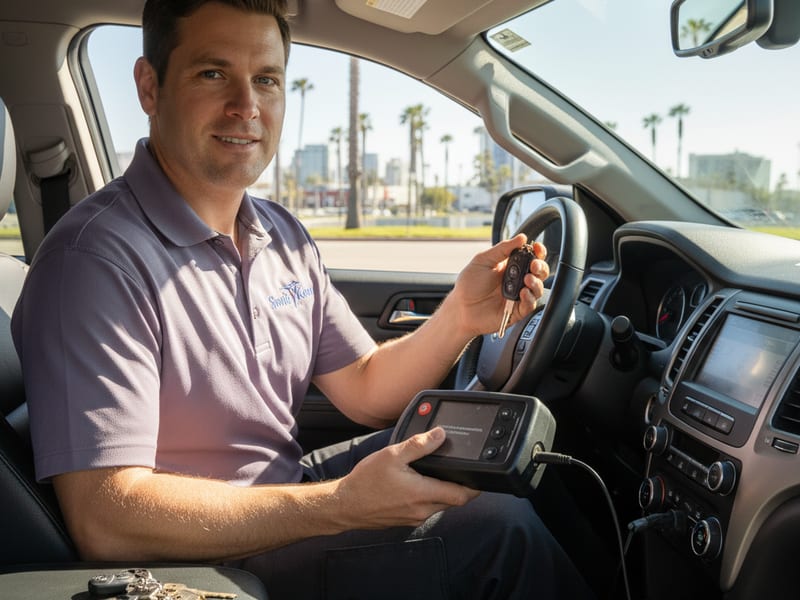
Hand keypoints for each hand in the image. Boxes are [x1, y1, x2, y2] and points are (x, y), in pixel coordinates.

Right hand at [335, 428, 479, 529]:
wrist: (344, 505)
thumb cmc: (365, 482)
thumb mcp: (393, 455)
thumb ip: (419, 445)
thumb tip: (440, 435)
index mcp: (423, 494)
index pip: (462, 496)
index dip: (474, 486)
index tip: (480, 477)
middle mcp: (422, 510)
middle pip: (453, 501)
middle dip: (459, 487)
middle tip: (458, 470)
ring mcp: (413, 518)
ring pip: (439, 506)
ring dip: (442, 492)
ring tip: (435, 474)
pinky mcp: (405, 521)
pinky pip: (425, 510)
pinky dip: (428, 498)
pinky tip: (416, 485)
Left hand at [449, 233, 548, 337]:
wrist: (461, 308)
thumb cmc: (469, 285)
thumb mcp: (483, 260)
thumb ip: (502, 248)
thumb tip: (522, 237)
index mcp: (510, 266)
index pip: (531, 256)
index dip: (538, 252)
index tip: (537, 248)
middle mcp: (517, 280)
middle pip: (539, 272)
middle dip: (540, 266)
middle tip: (534, 265)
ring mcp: (518, 295)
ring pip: (538, 288)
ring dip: (536, 282)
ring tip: (527, 279)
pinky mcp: (517, 311)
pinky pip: (530, 304)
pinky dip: (529, 298)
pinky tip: (522, 293)